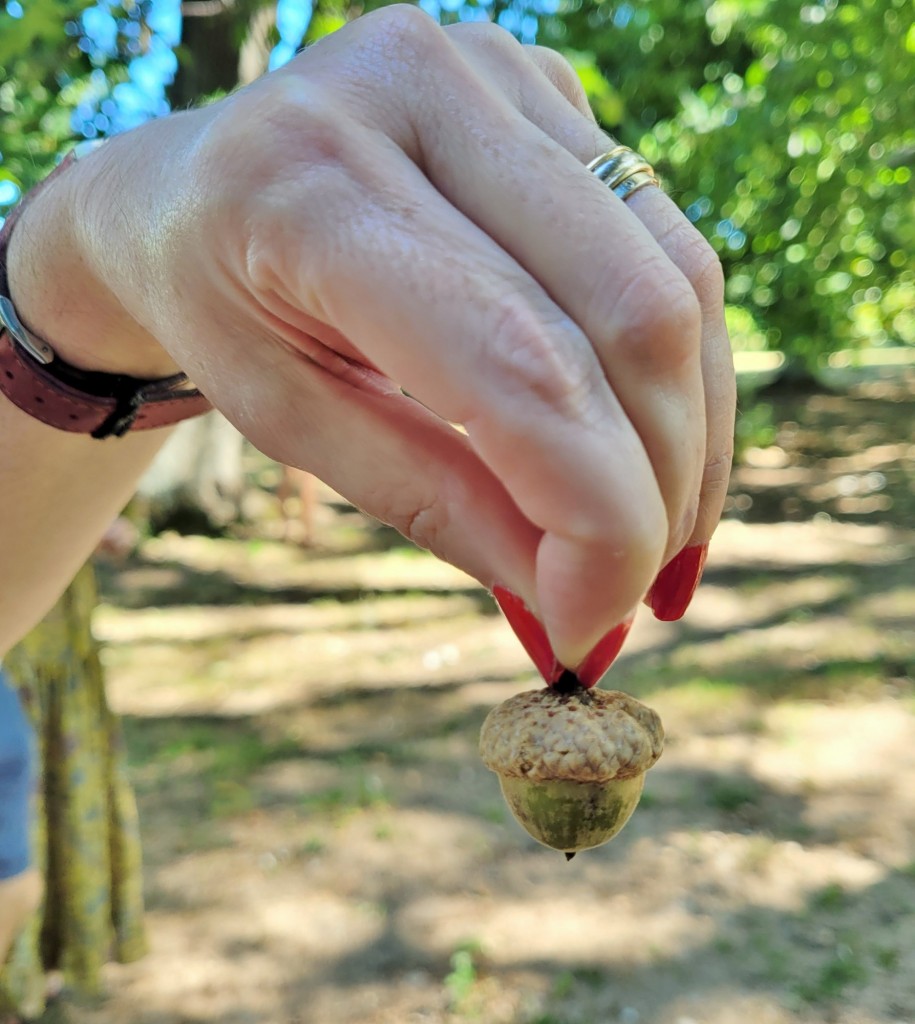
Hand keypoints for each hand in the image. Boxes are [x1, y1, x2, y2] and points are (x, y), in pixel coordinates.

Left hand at [17, 6, 734, 667]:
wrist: (192, 186)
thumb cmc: (222, 307)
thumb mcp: (292, 423)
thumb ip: (436, 504)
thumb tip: (573, 604)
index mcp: (314, 186)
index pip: (520, 366)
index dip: (594, 519)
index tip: (586, 626)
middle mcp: (422, 89)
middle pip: (629, 319)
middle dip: (659, 490)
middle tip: (635, 597)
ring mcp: (499, 69)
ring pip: (675, 282)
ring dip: (691, 439)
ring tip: (659, 543)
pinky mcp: (550, 88)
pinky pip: (665, 246)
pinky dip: (677, 371)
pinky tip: (650, 450)